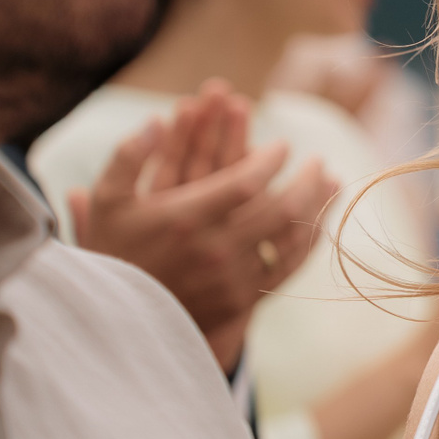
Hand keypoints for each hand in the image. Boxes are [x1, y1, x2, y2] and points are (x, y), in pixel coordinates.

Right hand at [67, 80, 335, 368]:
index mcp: (185, 219)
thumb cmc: (113, 251)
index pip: (246, 182)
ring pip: (292, 238)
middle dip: (306, 179)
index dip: (272, 160)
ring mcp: (231, 278)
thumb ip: (129, 157)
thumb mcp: (109, 201)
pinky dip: (309, 241)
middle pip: (281, 208)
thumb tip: (154, 119)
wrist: (116, 319)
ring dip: (318, 207)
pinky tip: (317, 221)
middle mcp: (214, 250)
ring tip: (329, 184)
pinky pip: (288, 266)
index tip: (283, 146)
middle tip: (317, 161)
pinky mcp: (242, 300)